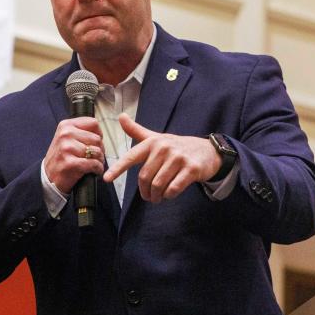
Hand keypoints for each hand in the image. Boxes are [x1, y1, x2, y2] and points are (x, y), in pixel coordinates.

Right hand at [42, 117, 102, 194]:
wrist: (48, 177)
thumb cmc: (61, 157)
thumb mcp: (66, 138)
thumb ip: (81, 131)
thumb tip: (100, 132)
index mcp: (66, 125)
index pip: (93, 123)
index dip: (99, 134)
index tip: (95, 143)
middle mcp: (65, 134)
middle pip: (97, 139)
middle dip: (100, 150)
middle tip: (95, 157)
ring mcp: (67, 148)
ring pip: (97, 151)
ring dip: (100, 160)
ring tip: (94, 164)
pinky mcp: (70, 163)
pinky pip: (93, 164)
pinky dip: (98, 169)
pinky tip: (94, 171)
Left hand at [103, 114, 221, 202]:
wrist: (207, 151)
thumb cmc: (177, 146)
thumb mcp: (156, 138)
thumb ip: (137, 131)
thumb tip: (120, 117)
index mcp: (152, 142)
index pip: (131, 157)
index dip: (118, 168)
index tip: (107, 178)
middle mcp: (164, 148)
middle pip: (145, 177)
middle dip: (145, 192)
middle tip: (149, 197)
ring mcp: (179, 158)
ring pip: (158, 185)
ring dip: (157, 196)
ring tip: (158, 197)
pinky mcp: (191, 169)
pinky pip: (174, 188)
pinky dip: (169, 195)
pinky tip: (170, 194)